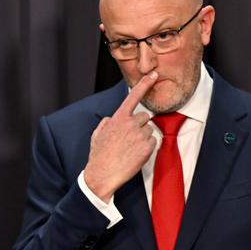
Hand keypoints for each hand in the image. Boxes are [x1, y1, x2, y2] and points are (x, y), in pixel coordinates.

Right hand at [84, 72, 158, 201]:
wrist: (102, 175)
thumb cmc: (98, 156)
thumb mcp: (97, 135)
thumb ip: (106, 123)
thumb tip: (112, 119)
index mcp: (117, 118)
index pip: (133, 97)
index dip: (144, 84)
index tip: (153, 74)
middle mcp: (130, 124)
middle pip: (145, 117)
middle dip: (140, 125)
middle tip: (130, 138)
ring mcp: (139, 135)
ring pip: (149, 130)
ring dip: (143, 137)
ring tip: (131, 149)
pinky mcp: (147, 148)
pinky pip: (153, 142)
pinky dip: (147, 148)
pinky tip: (135, 155)